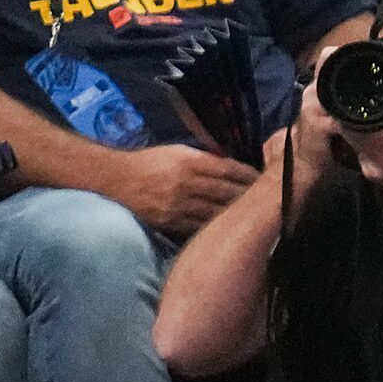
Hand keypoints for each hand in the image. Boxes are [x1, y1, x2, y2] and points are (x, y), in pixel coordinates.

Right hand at [107, 143, 258, 236]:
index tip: (264, 181)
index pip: (229, 169)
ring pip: (218, 212)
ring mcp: (178, 204)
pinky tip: (227, 229)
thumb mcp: (175, 152)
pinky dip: (216, 227)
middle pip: (228, 192)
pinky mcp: (170, 222)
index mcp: (188, 161)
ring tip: (252, 218)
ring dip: (237, 215)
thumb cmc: (147, 163)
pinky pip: (201, 227)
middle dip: (250, 197)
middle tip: (268, 201)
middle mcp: (185, 182)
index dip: (250, 176)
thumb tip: (232, 167)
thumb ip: (203, 159)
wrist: (114, 179)